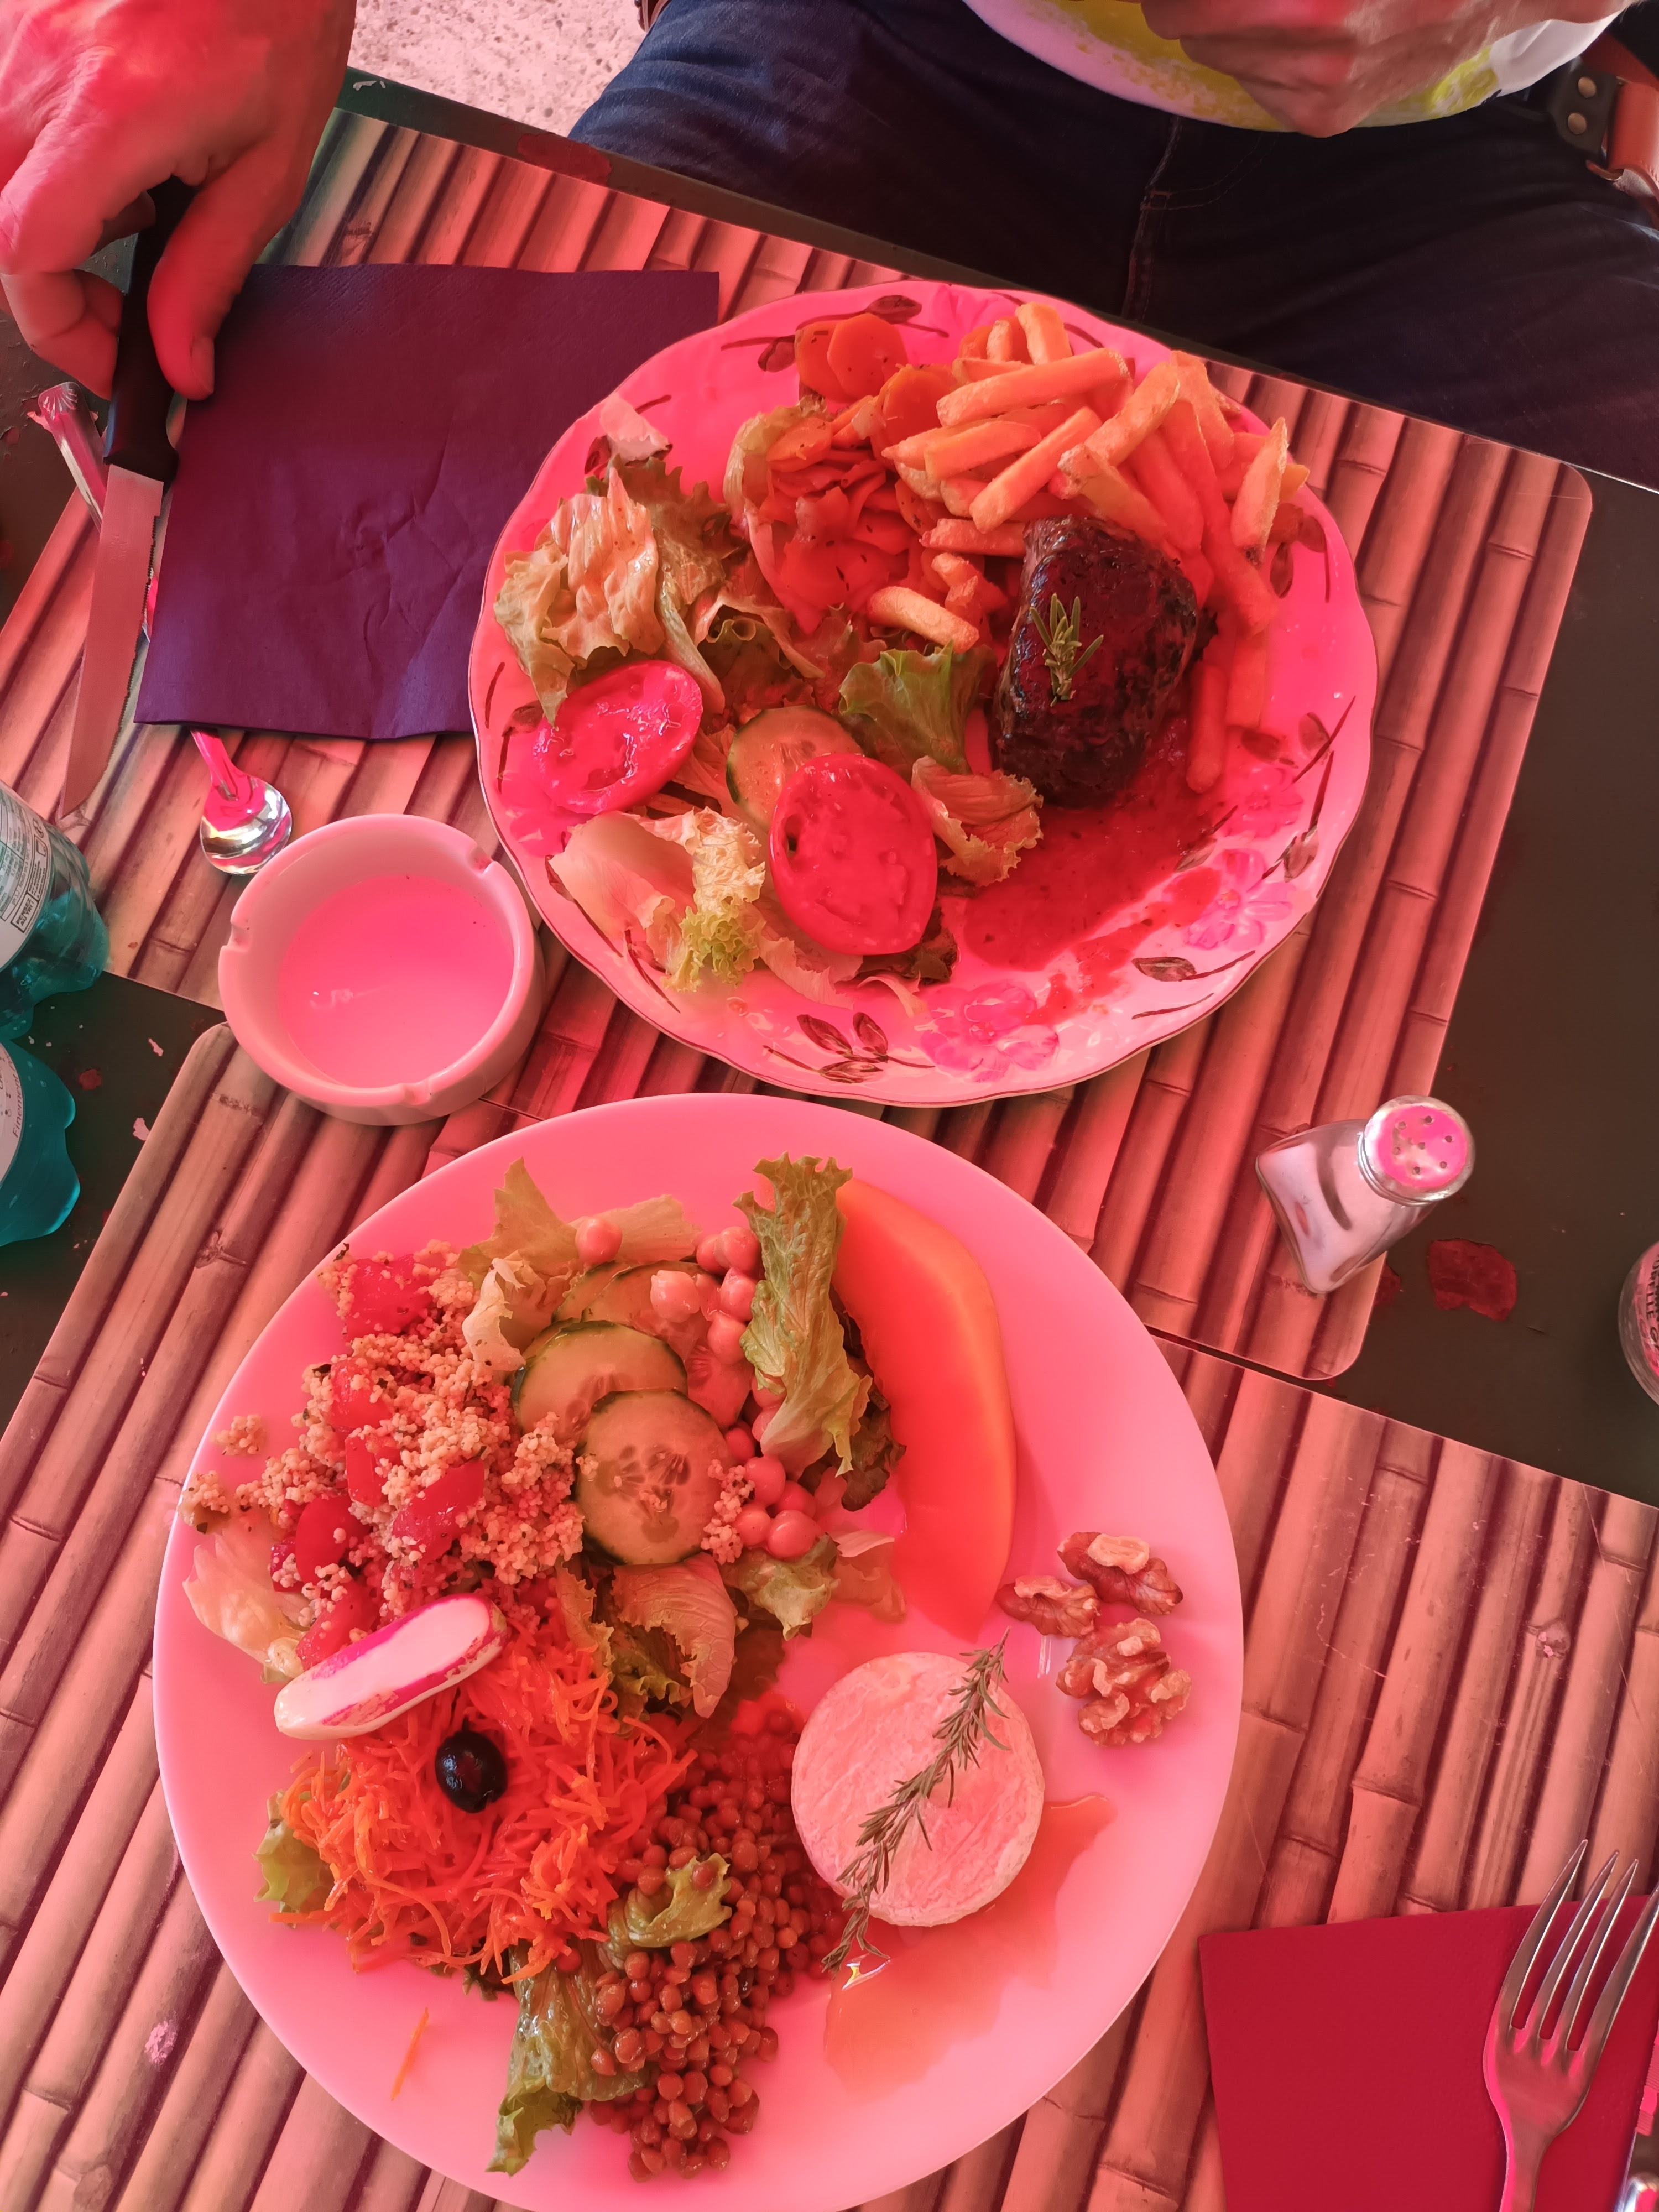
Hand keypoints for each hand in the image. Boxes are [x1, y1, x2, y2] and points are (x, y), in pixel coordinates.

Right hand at [0, 0, 354, 399]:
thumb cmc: (273, 17)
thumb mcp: (267, 167)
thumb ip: (211, 272)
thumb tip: (182, 362)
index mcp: (110, 113)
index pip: (25, 251)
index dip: (59, 327)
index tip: (111, 358)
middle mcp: (42, 68)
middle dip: (50, 289)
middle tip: (120, 306)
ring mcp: (16, 35)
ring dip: (50, 225)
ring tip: (132, 211)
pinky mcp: (15, 18)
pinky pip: (6, 118)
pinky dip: (48, 165)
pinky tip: (113, 155)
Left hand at [1140, 0, 1612, 133]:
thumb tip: (1206, 0)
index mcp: (1318, 2)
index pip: (1193, 7)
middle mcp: (1316, 48)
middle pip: (1191, 25)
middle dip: (1194, 0)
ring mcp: (1318, 92)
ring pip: (1215, 56)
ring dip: (1224, 23)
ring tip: (1270, 0)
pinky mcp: (1323, 120)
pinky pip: (1251, 85)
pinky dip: (1257, 56)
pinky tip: (1297, 32)